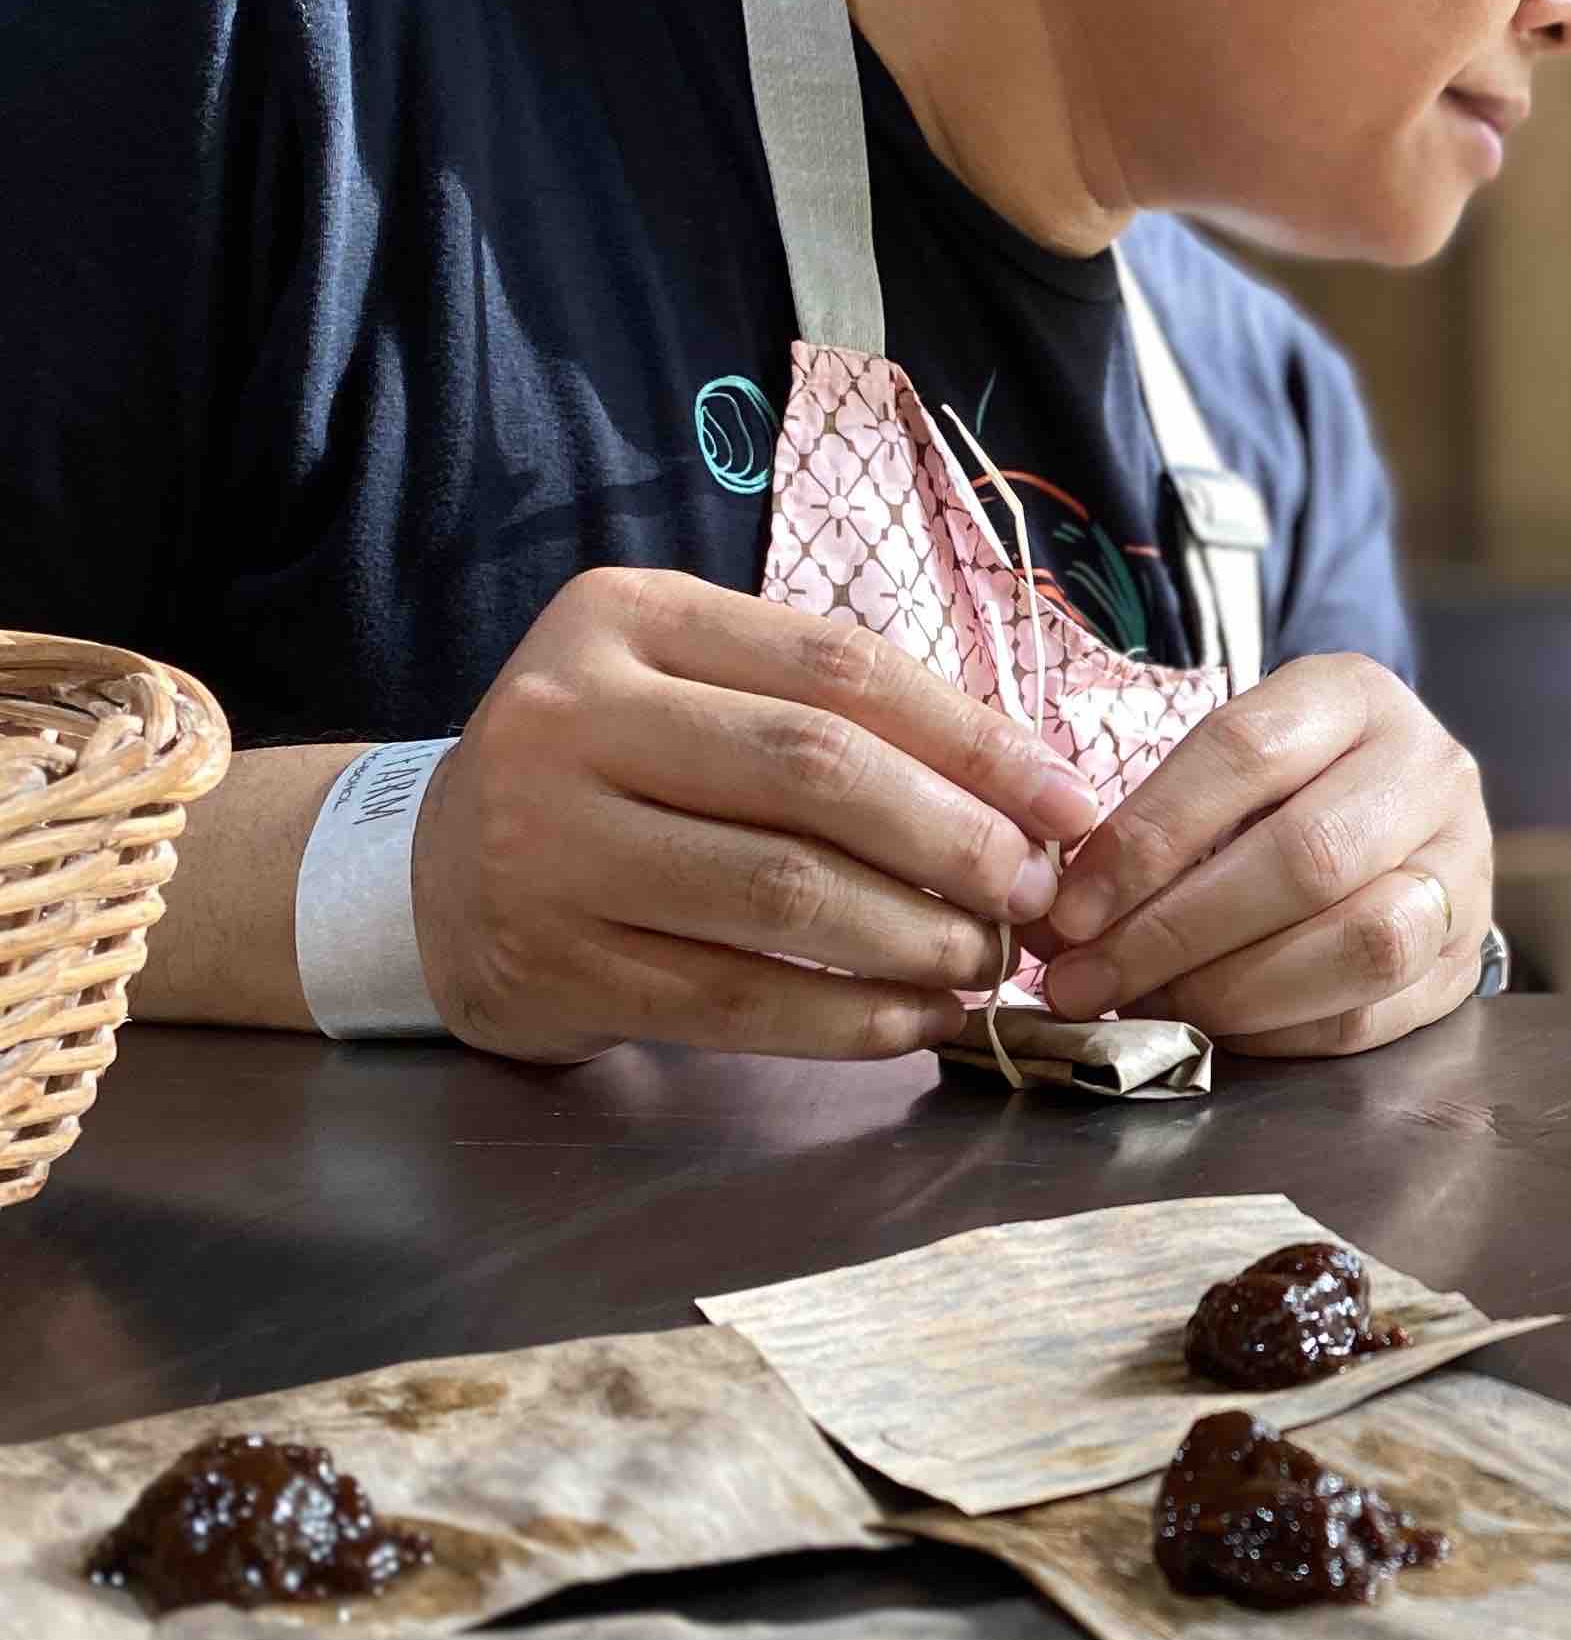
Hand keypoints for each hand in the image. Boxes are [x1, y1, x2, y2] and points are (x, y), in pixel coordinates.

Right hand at [412, 570, 1102, 1061]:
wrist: (431, 877)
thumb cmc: (613, 775)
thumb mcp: (691, 691)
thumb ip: (833, 713)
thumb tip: (1031, 788)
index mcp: (624, 618)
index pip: (838, 666)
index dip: (976, 740)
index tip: (1070, 803)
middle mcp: (570, 716)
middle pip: (815, 772)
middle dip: (956, 841)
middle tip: (1033, 894)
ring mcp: (548, 845)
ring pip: (782, 895)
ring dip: (915, 939)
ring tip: (986, 962)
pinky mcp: (554, 962)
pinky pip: (735, 1002)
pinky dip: (848, 1019)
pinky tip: (916, 1021)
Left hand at [1036, 652, 1489, 1055]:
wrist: (1397, 817)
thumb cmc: (1282, 789)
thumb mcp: (1231, 765)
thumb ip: (1161, 824)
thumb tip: (1064, 925)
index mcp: (1356, 694)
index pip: (1245, 754)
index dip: (1148, 839)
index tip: (1069, 912)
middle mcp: (1429, 770)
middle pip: (1309, 857)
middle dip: (1177, 931)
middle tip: (1089, 979)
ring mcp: (1464, 867)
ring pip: (1361, 942)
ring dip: (1233, 990)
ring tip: (1151, 1005)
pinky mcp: (1466, 959)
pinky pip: (1372, 1014)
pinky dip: (1277, 1031)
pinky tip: (1213, 1027)